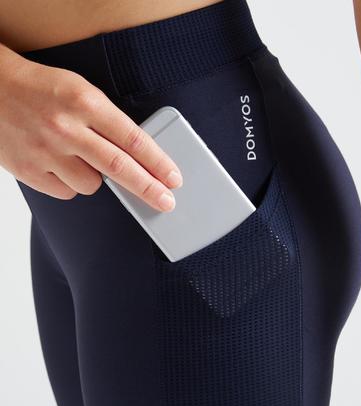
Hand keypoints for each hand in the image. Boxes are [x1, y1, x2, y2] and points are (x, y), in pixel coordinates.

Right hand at [0, 53, 181, 211]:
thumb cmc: (42, 90)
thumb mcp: (81, 92)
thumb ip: (109, 123)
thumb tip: (139, 158)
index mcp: (84, 102)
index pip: (132, 139)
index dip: (158, 162)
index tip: (174, 178)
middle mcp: (66, 128)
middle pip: (119, 167)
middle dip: (148, 188)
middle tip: (166, 202)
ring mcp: (45, 151)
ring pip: (92, 185)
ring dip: (96, 178)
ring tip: (78, 157)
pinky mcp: (28, 171)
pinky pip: (67, 192)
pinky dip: (71, 184)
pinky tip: (59, 164)